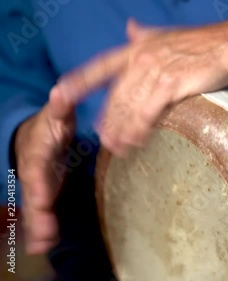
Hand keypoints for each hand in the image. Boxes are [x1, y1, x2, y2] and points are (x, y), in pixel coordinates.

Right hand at [15, 88, 75, 254]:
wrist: (36, 135)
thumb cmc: (51, 125)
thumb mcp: (56, 114)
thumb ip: (59, 107)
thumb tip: (59, 93)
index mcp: (37, 151)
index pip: (35, 168)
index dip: (37, 184)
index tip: (41, 199)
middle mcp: (32, 171)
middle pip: (32, 194)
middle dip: (37, 214)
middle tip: (44, 233)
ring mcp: (36, 184)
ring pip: (34, 208)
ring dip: (38, 227)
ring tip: (42, 245)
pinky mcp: (42, 194)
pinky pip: (40, 212)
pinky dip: (40, 229)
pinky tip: (42, 245)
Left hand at [52, 19, 227, 155]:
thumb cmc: (200, 43)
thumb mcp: (165, 35)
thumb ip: (143, 34)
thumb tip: (129, 27)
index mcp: (136, 48)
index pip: (101, 66)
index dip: (80, 81)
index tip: (62, 93)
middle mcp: (141, 59)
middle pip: (116, 96)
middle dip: (108, 121)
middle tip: (104, 141)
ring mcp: (155, 70)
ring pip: (130, 107)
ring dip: (122, 131)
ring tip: (118, 149)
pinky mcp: (171, 84)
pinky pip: (149, 112)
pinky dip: (139, 129)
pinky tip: (136, 141)